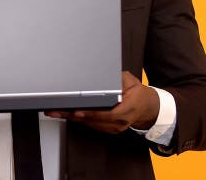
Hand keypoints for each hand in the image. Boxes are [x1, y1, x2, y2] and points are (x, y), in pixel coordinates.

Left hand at [44, 71, 158, 133]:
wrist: (148, 108)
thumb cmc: (139, 94)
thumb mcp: (130, 81)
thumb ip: (117, 79)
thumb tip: (103, 75)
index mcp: (127, 110)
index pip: (107, 114)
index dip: (91, 113)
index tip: (77, 111)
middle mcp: (120, 122)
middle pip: (94, 121)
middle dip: (74, 115)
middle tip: (57, 110)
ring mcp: (114, 128)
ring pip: (90, 124)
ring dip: (73, 118)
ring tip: (57, 112)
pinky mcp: (109, 129)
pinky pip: (92, 125)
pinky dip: (79, 120)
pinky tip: (67, 114)